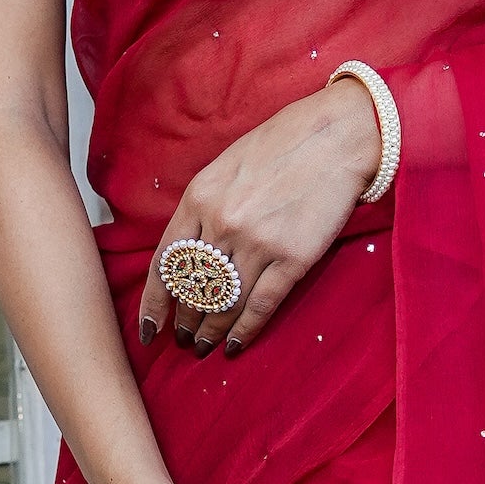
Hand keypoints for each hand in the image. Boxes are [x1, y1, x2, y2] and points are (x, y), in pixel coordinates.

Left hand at [139, 82, 383, 358]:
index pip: (164, 264)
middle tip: (182, 339)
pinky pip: (260, 306)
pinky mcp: (293, 258)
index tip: (149, 327)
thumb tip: (188, 251)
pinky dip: (244, 331)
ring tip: (204, 347)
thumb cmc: (281, 146)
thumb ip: (203, 207)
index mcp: (198, 198)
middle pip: (192, 289)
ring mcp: (257, 243)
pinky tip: (234, 345)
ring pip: (224, 303)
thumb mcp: (225, 168)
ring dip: (210, 331)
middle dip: (184, 320)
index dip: (153, 303)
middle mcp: (222, 223)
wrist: (335, 136)